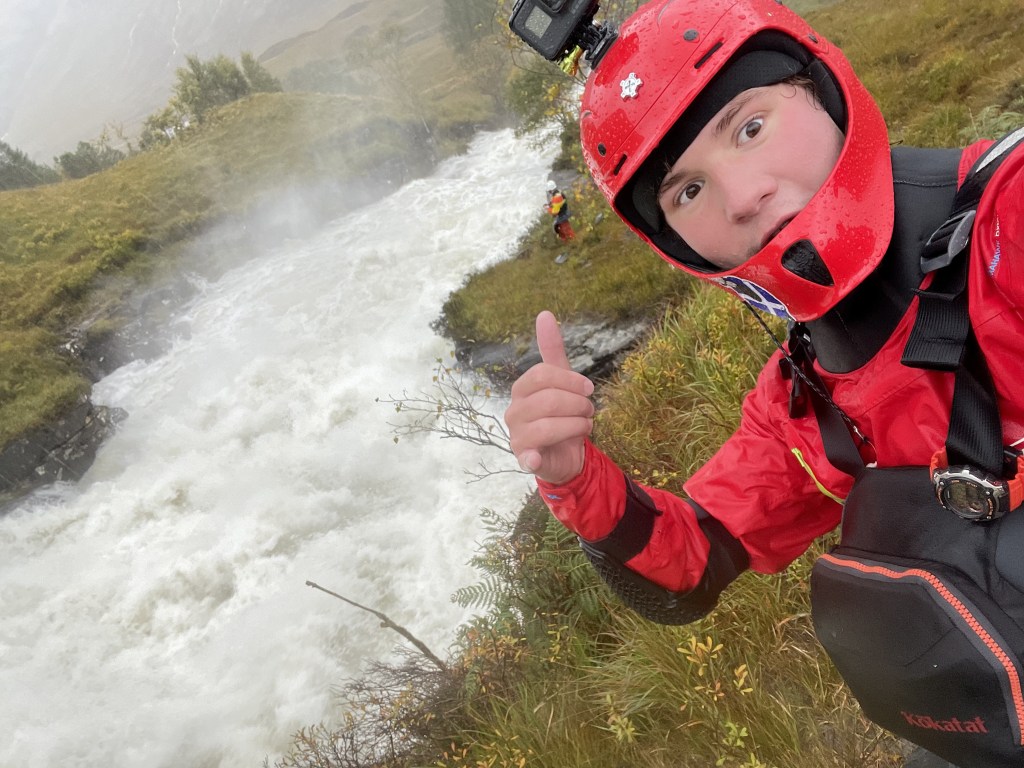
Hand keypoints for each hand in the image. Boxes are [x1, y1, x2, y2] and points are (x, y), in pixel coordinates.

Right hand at [505, 311, 594, 484]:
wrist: (565, 452)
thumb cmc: (561, 414)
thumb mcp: (561, 381)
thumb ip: (552, 350)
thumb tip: (545, 313)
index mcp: (521, 389)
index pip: (542, 375)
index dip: (571, 380)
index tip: (589, 389)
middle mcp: (514, 411)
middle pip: (548, 400)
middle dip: (577, 404)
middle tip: (590, 409)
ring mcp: (517, 436)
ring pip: (547, 426)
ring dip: (577, 425)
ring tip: (586, 425)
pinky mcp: (525, 459)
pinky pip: (527, 457)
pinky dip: (532, 458)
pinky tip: (538, 457)